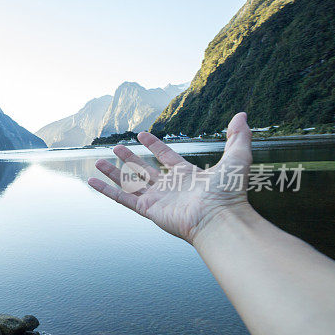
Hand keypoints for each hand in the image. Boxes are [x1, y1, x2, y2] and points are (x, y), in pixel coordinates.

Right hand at [88, 112, 252, 242]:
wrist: (221, 219)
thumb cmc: (230, 192)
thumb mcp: (238, 157)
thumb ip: (238, 136)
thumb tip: (242, 115)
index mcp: (187, 176)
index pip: (166, 158)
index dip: (154, 145)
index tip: (142, 135)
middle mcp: (170, 188)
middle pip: (145, 171)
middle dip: (131, 159)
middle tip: (117, 147)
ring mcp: (158, 200)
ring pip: (130, 184)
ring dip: (114, 172)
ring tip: (99, 161)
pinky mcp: (148, 210)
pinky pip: (123, 198)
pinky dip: (106, 190)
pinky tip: (92, 180)